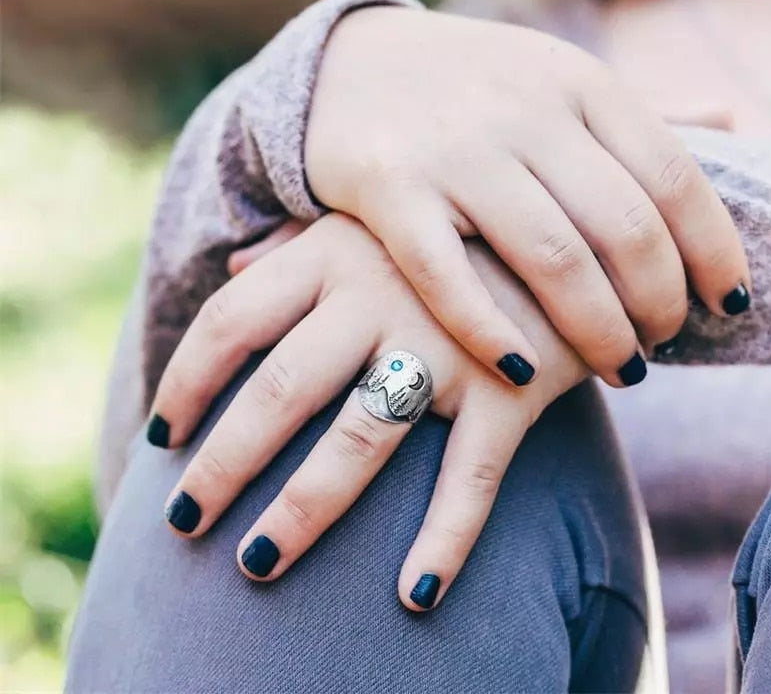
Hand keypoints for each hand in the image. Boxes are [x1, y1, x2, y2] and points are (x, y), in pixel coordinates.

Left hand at [151, 214, 586, 609]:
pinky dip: (446, 537)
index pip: (231, 319)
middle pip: (279, 392)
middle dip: (221, 466)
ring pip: (358, 443)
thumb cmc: (451, 231)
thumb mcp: (371, 219)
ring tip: (255, 564)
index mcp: (334, 251)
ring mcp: (447, 340)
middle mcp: (380, 294)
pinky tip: (414, 594)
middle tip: (180, 524)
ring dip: (301, 513)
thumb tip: (233, 268)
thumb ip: (298, 241)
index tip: (161, 436)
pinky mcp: (512, 386)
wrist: (566, 229)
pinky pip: (472, 475)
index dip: (185, 382)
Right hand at [305, 7, 750, 387]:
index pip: (673, 177)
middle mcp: (524, 112)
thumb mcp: (556, 79)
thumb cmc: (469, 89)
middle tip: (657, 345)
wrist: (347, 65)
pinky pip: (447, 276)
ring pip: (551, 259)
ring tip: (618, 369)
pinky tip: (520, 373)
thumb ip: (637, 112)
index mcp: (577, 83)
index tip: (724, 305)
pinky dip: (488, 331)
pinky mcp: (388, 188)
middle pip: (623, 229)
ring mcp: (454, 151)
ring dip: (596, 331)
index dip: (712, 252)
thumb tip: (736, 126)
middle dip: (657, 304)